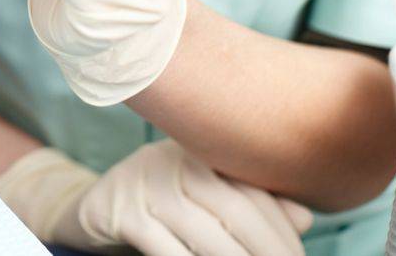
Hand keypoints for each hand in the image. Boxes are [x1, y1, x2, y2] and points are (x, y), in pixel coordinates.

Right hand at [0, 142, 313, 255]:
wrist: (91, 208)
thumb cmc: (161, 207)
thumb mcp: (207, 199)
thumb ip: (253, 204)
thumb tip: (304, 217)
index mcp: (201, 149)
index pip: (254, 188)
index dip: (282, 229)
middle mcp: (173, 158)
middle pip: (234, 209)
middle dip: (268, 250)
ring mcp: (144, 182)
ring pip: (204, 232)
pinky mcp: (120, 210)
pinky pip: (164, 247)